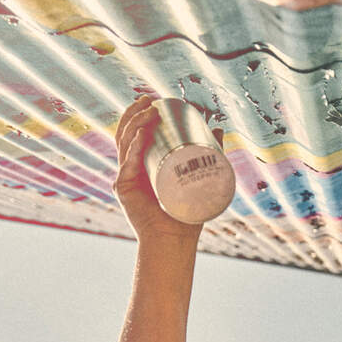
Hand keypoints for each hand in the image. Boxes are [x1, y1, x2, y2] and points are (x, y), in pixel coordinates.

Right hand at [113, 95, 202, 242]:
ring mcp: (125, 178)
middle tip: (151, 100)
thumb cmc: (186, 214)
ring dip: (136, 122)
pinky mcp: (123, 189)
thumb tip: (218, 126)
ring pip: (125, 142)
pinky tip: (142, 134)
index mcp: (142, 165)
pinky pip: (127, 162)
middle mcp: (130, 169)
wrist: (173, 241)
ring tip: (151, 110)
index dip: (141, 114)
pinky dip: (135, 146)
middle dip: (135, 112)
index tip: (157, 101)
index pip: (136, 133)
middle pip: (126, 132)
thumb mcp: (199, 178)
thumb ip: (209, 153)